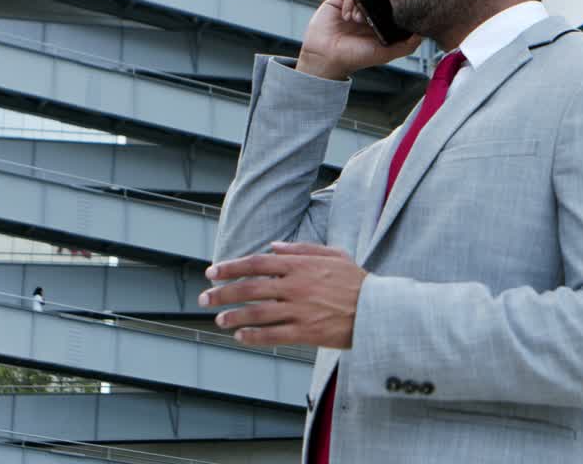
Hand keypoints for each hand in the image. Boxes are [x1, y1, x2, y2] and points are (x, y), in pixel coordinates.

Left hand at [199, 242, 367, 348]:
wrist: (378, 309)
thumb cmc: (356, 280)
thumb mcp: (333, 255)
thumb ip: (302, 249)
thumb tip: (273, 246)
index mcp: (300, 265)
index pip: (257, 263)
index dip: (231, 267)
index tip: (212, 271)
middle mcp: (296, 286)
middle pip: (250, 288)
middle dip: (223, 293)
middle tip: (204, 298)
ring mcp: (300, 310)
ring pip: (257, 313)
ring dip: (233, 316)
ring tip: (218, 319)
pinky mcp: (306, 332)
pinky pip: (273, 336)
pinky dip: (253, 337)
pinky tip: (240, 337)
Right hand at [296, 0, 422, 80]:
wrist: (327, 57)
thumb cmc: (356, 57)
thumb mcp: (387, 53)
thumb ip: (407, 45)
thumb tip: (423, 32)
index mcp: (383, 18)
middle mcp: (370, 8)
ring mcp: (355, 2)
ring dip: (364, 0)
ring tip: (358, 20)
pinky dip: (350, 1)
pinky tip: (346, 17)